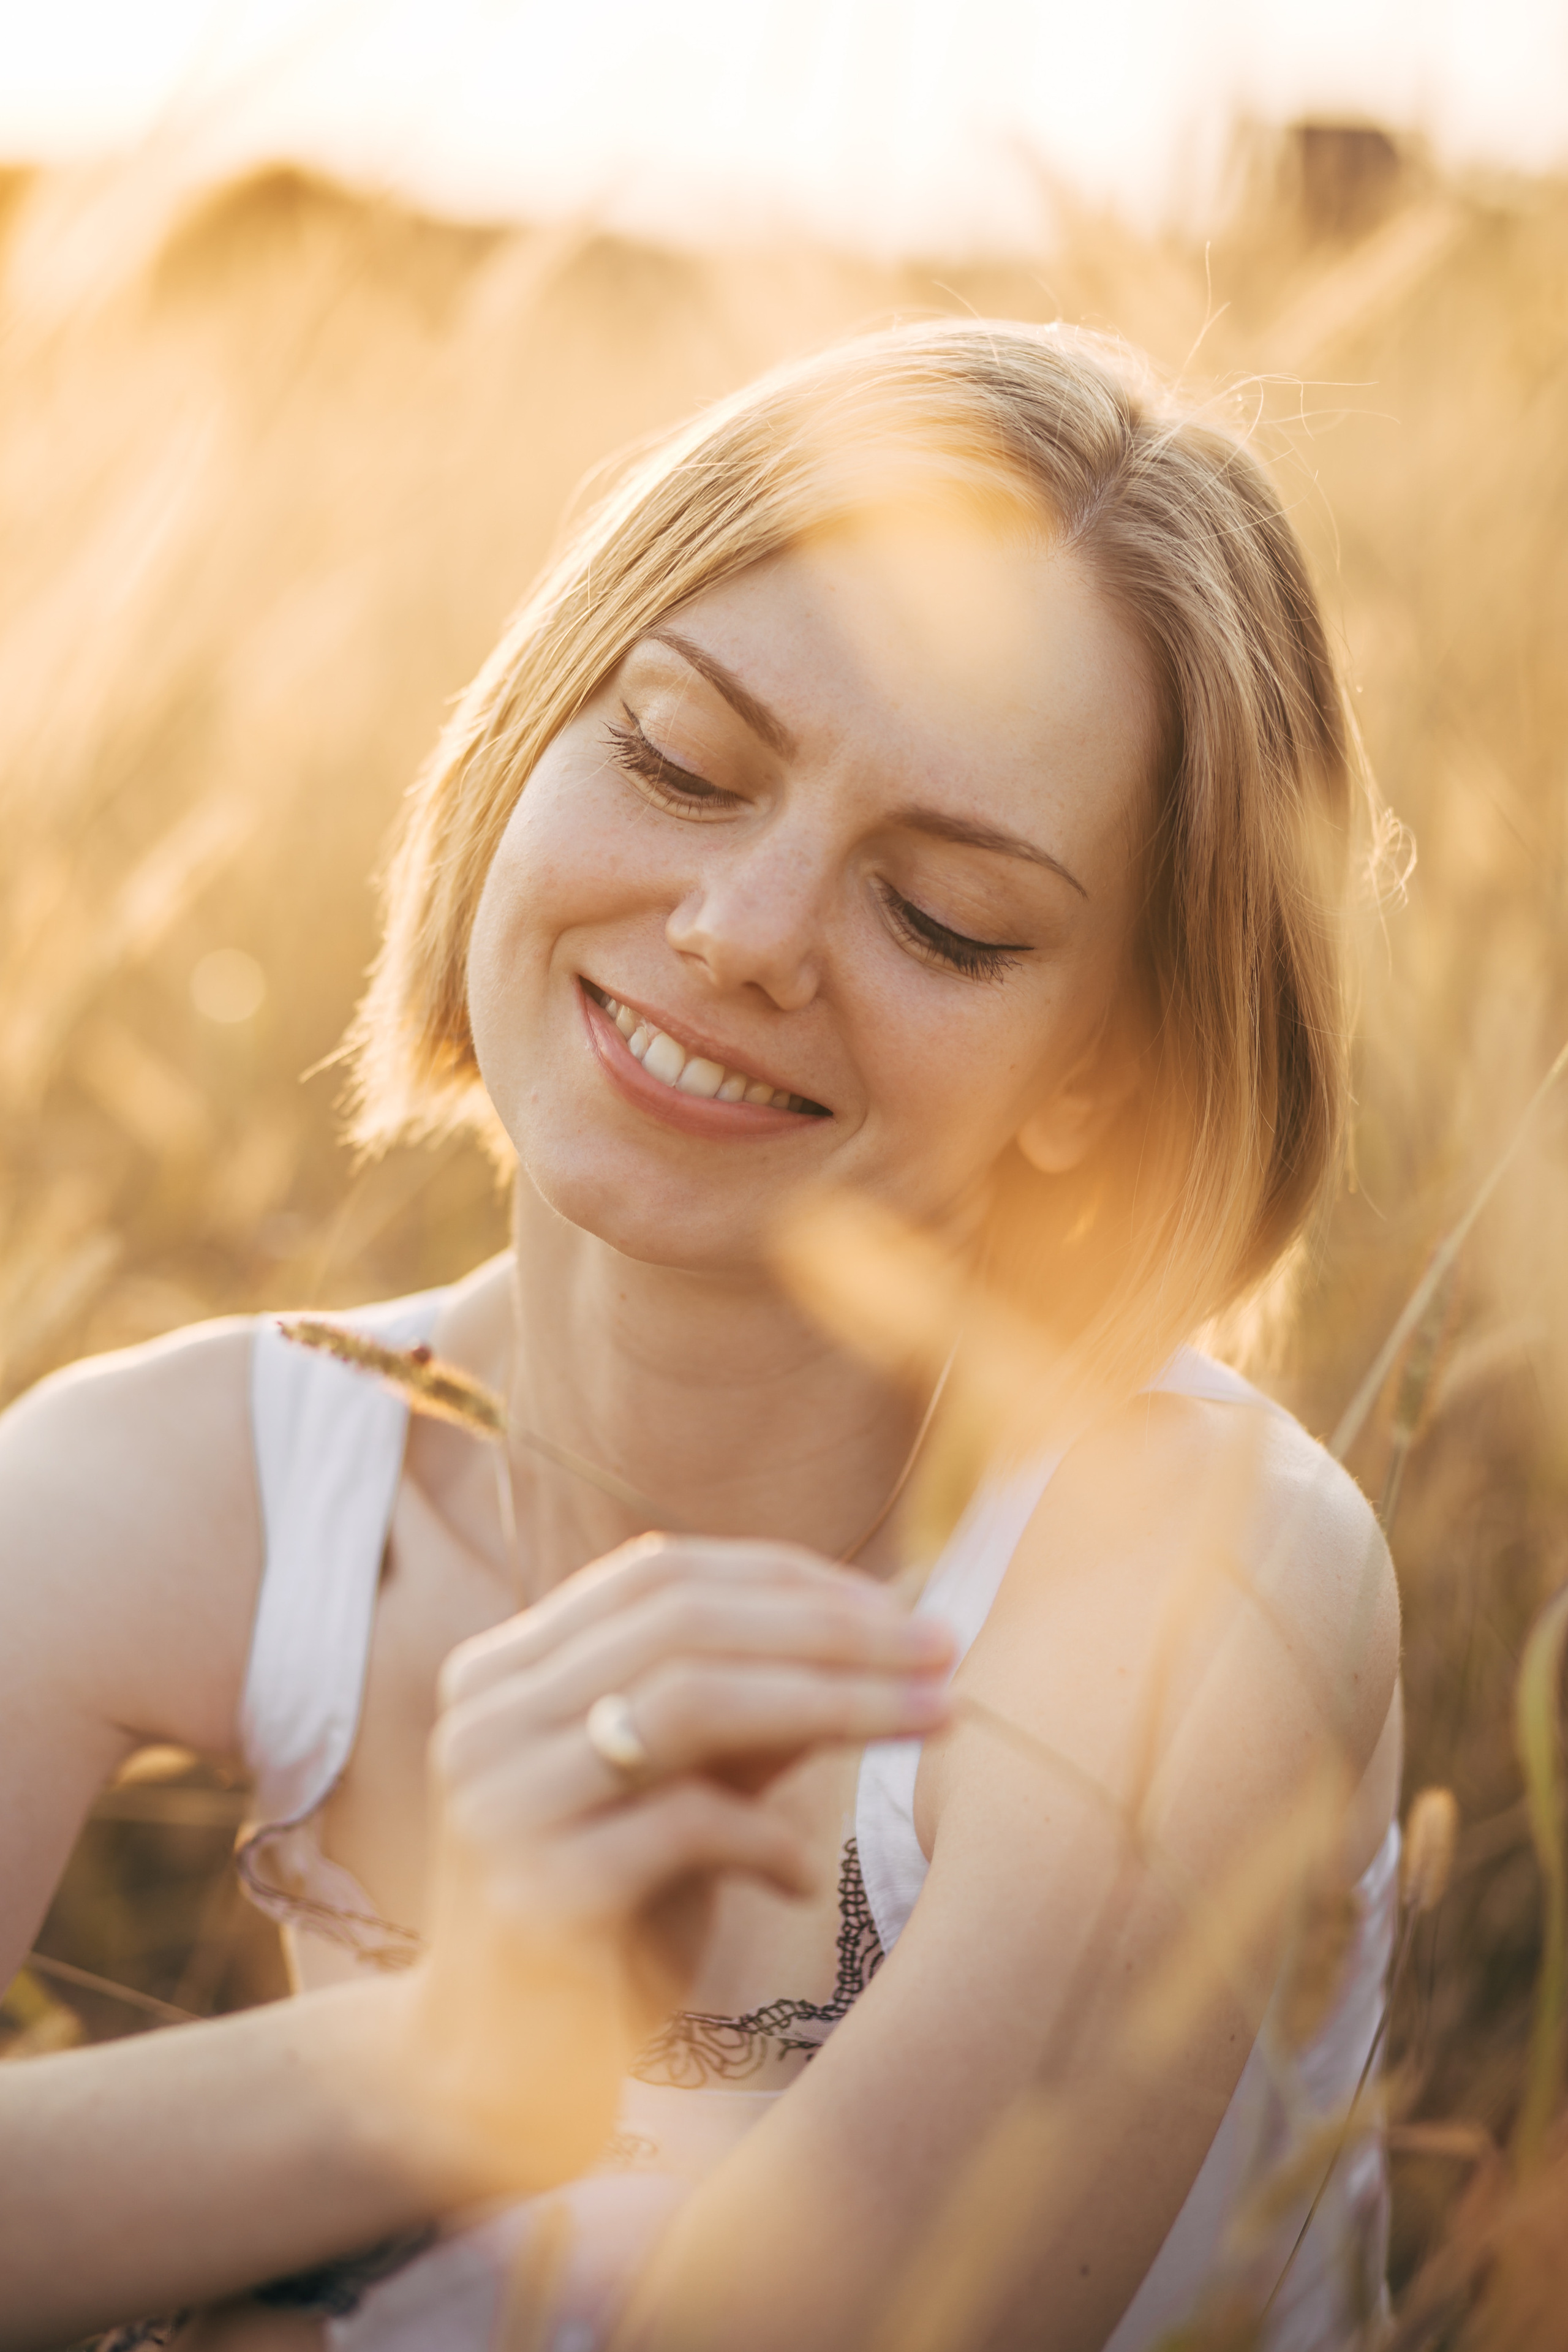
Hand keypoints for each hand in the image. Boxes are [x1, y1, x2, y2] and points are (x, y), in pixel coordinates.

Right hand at [399, 1536, 953, 2186]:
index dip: (785, 1577)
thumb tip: (874, 1632)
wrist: (492, 2083)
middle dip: (830, 1627)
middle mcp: (484, 1719)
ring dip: (832, 1699)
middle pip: (682, 1621)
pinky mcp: (534, 1897)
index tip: (895, 1608)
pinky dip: (769, 1838)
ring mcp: (498, 1804)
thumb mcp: (675, 1794)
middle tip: (941, 1649)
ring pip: (689, 1700)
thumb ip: (742, 1715)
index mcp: (505, 1672)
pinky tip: (802, 1877)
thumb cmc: (606, 1923)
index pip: (657, 1574)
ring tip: (927, 1720)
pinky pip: (684, 1824)